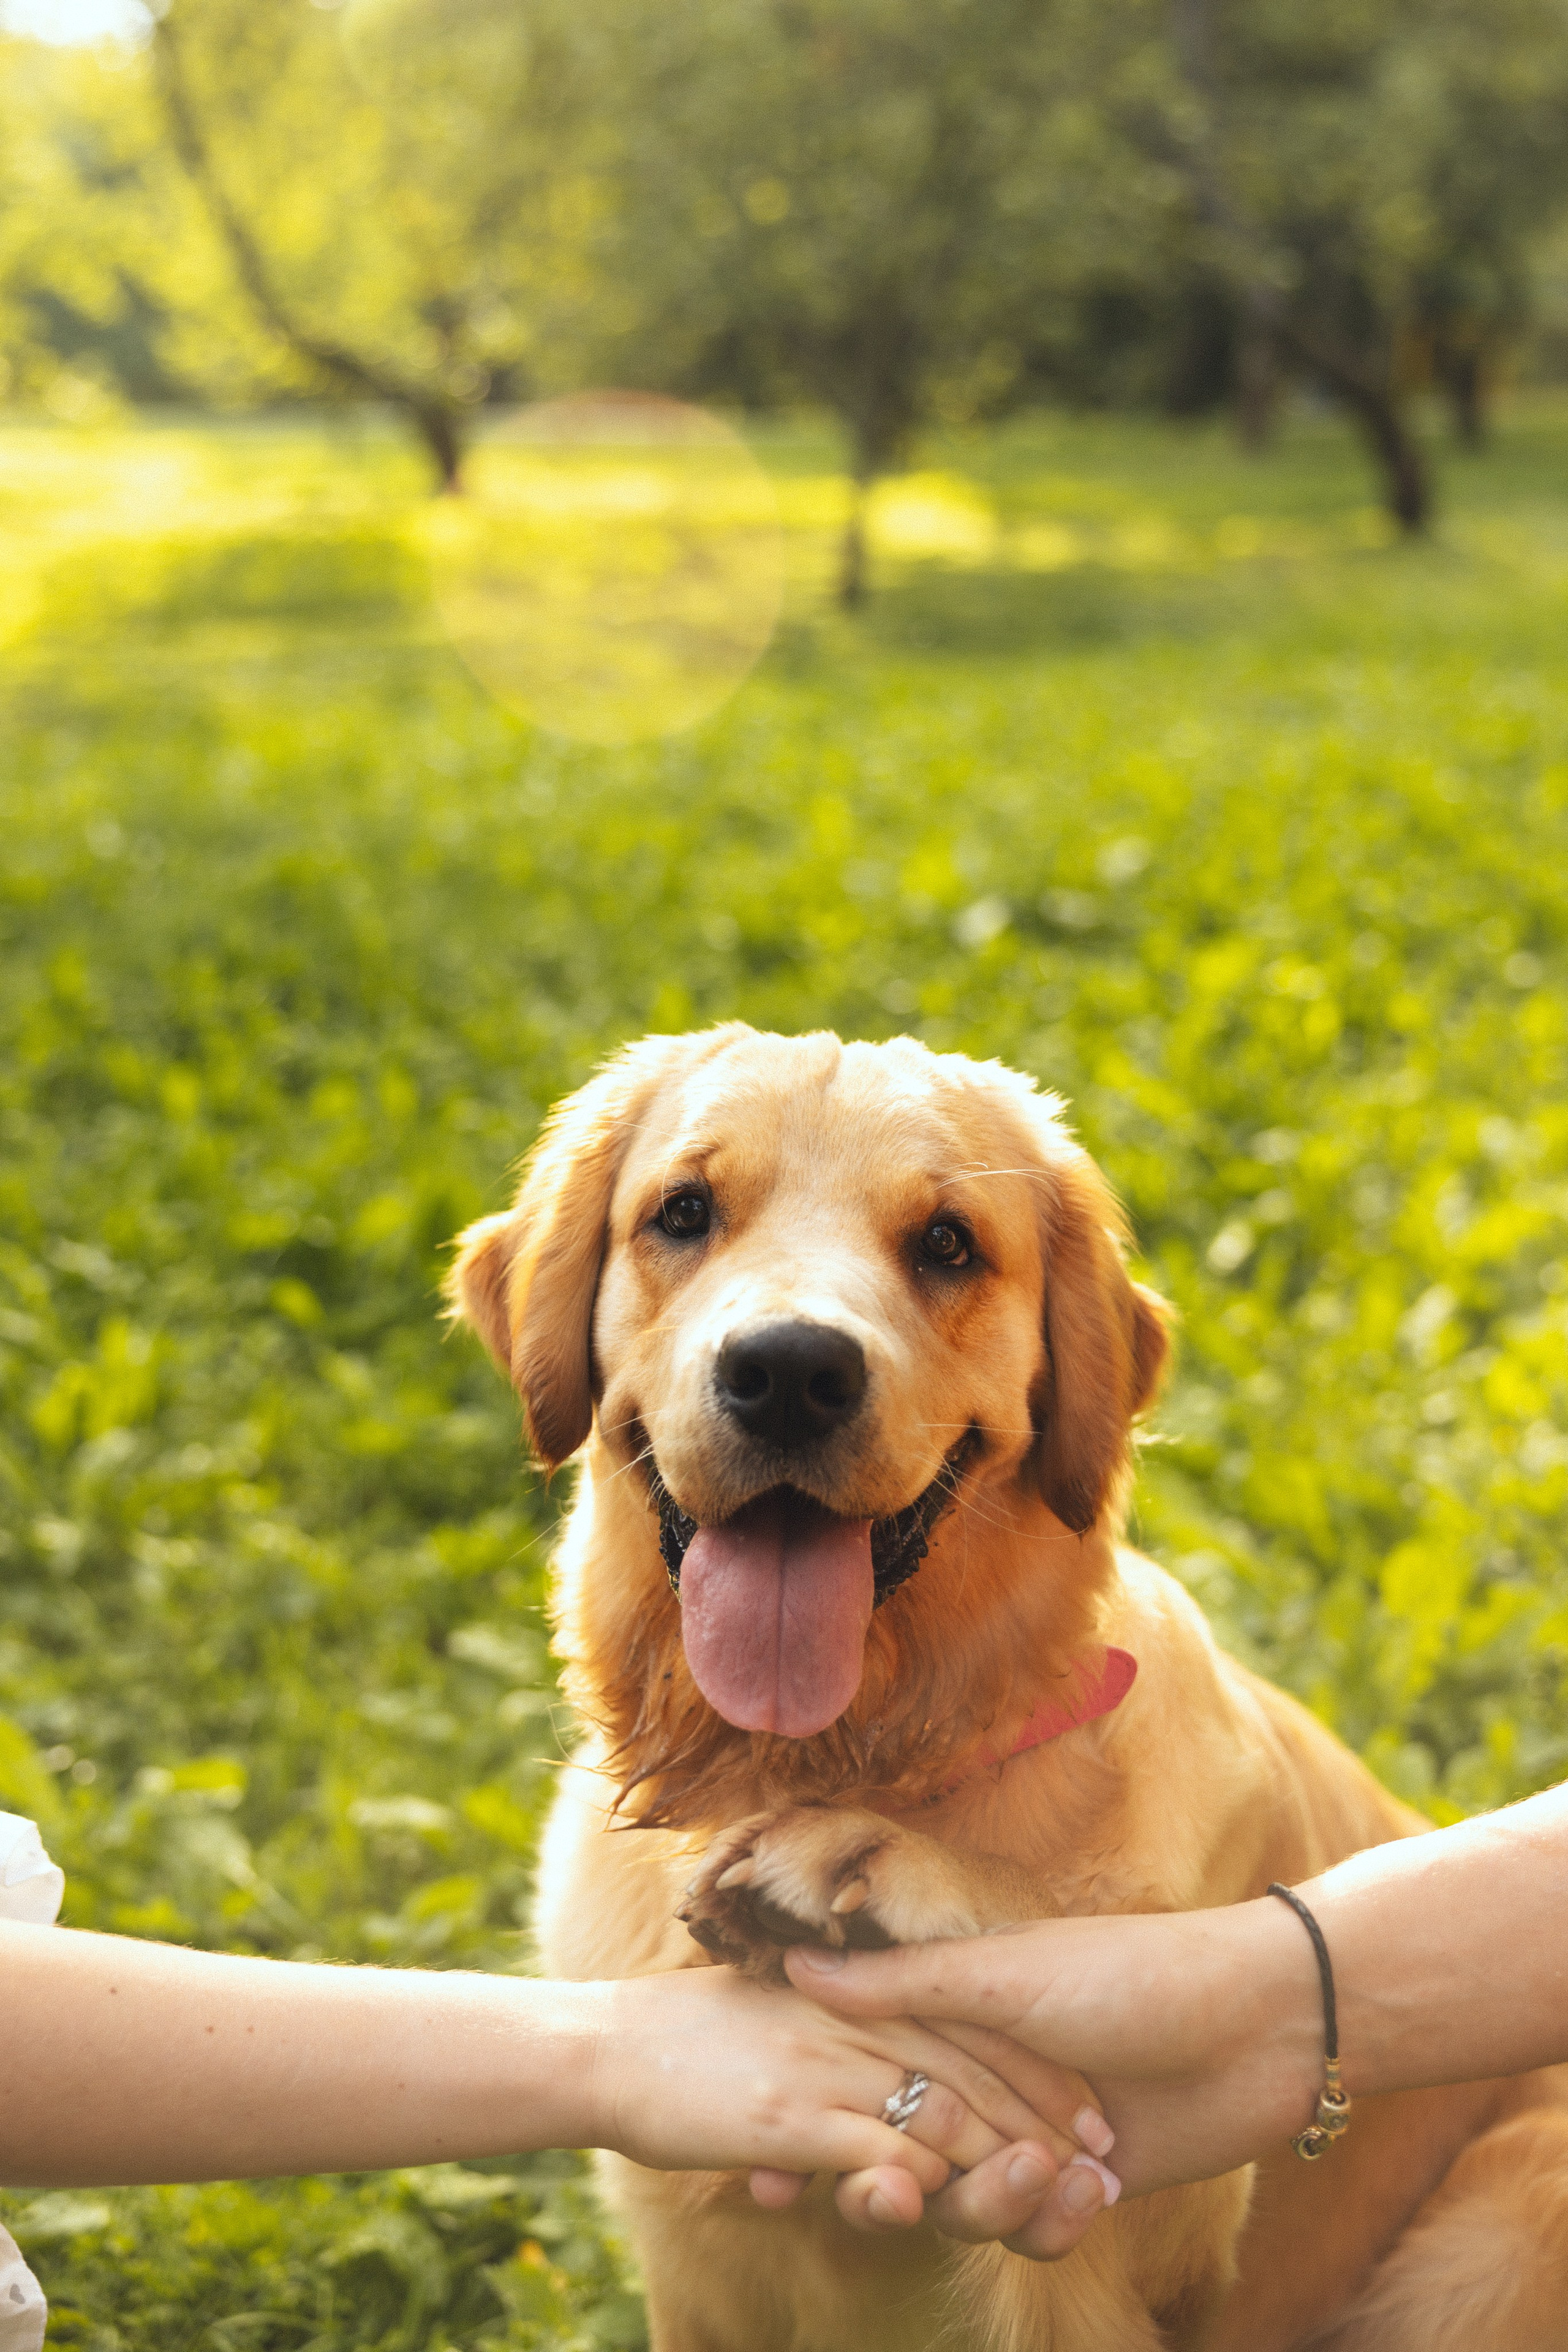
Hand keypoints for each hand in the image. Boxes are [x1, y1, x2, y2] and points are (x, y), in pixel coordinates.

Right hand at [587, 1968, 1117, 2239]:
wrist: (607, 2047)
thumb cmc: (691, 2037)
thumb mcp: (783, 2021)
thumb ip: (845, 2031)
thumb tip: (896, 2055)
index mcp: (858, 1993)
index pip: (968, 2023)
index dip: (1030, 2068)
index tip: (1083, 2108)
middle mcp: (855, 2020)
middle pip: (974, 2068)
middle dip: (1041, 2119)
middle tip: (1096, 2165)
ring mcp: (828, 2066)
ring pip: (944, 2112)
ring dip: (1006, 2161)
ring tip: (1055, 2192)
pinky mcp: (797, 2117)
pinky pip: (882, 2150)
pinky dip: (932, 2181)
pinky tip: (969, 2206)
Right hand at [785, 1904, 1321, 2202]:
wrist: (1259, 2022)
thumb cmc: (1129, 1972)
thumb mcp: (1007, 1970)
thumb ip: (903, 1984)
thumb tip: (791, 1963)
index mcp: (956, 2010)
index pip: (864, 2076)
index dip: (821, 2126)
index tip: (772, 2175)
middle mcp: (986, 2071)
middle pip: (906, 2152)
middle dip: (892, 2187)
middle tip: (888, 2202)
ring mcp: (1033, 2127)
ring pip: (968, 2200)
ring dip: (990, 2202)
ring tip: (1039, 2177)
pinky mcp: (1083, 2178)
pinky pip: (1036, 2228)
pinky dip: (1049, 2224)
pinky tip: (1088, 2195)